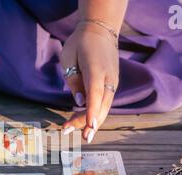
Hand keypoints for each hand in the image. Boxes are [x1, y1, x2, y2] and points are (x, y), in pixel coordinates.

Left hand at [60, 22, 118, 142]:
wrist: (101, 31)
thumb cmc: (80, 44)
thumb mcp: (69, 58)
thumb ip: (73, 81)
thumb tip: (79, 102)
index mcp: (96, 69)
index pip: (94, 94)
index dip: (92, 112)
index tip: (89, 127)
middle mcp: (108, 78)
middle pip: (100, 105)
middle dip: (88, 123)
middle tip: (75, 135)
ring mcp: (112, 82)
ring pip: (104, 107)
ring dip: (90, 121)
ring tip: (72, 131)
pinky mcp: (111, 85)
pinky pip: (104, 103)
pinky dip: (94, 113)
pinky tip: (82, 122)